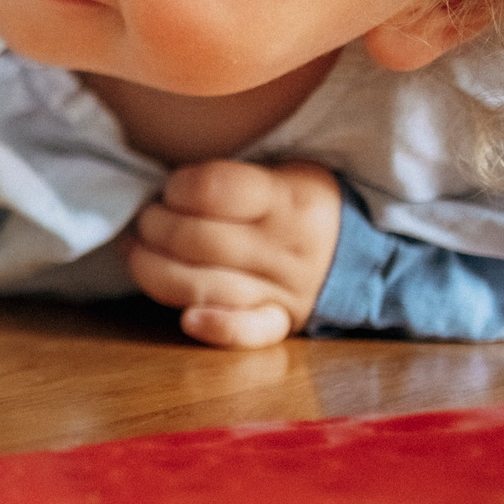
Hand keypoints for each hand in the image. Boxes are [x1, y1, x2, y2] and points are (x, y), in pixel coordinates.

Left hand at [125, 160, 340, 348]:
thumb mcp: (281, 171)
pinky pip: (250, 332)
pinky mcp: (282, 323)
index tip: (169, 188)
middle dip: (155, 228)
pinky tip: (189, 320)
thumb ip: (228, 177)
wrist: (367, 252)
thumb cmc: (300, 203)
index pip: (215, 190)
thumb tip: (160, 185)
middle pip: (199, 240)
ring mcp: (284, 290)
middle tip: (146, 220)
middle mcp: (285, 247)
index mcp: (287, 198)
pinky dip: (218, 329)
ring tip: (137, 253)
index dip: (177, 188)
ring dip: (155, 271)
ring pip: (206, 287)